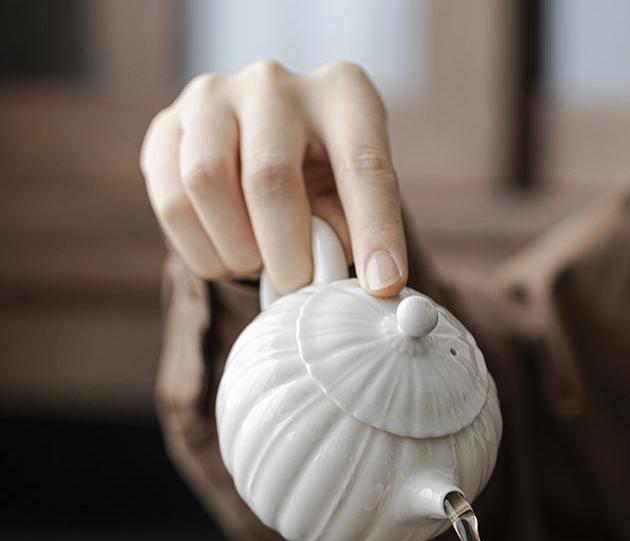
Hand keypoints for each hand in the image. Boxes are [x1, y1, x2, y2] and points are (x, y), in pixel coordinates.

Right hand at [140, 60, 406, 297]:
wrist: (258, 156)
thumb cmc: (321, 186)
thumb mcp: (352, 203)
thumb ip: (351, 232)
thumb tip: (345, 274)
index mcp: (342, 94)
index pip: (363, 164)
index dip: (374, 230)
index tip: (382, 283)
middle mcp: (274, 83)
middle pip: (269, 178)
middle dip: (285, 254)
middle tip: (295, 289)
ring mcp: (212, 96)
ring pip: (206, 183)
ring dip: (235, 249)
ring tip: (256, 265)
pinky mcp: (166, 126)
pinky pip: (171, 201)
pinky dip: (199, 250)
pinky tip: (225, 256)